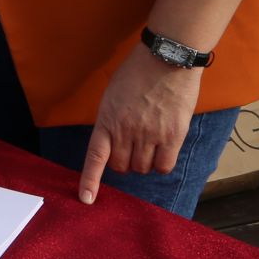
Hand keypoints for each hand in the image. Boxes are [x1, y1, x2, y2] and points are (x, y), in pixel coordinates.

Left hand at [77, 49, 203, 204]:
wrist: (166, 59)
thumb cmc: (137, 73)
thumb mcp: (113, 95)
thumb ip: (111, 120)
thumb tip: (113, 143)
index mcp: (107, 120)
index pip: (95, 157)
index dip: (90, 180)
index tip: (86, 199)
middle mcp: (127, 131)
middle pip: (122, 167)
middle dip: (124, 162)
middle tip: (132, 147)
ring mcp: (150, 135)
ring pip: (142, 168)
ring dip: (144, 162)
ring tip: (149, 143)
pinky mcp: (173, 136)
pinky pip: (164, 166)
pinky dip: (161, 164)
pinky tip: (163, 151)